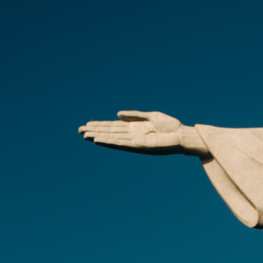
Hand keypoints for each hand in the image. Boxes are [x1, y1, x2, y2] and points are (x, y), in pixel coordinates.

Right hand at [78, 111, 207, 156]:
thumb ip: (134, 115)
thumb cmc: (171, 126)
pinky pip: (121, 144)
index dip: (101, 125)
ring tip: (84, 135)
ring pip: (112, 139)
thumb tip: (117, 114)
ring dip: (98, 137)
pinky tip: (99, 140)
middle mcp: (133, 136)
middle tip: (79, 130)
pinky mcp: (139, 147)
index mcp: (135, 128)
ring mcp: (135, 142)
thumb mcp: (150, 116)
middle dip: (95, 131)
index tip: (88, 124)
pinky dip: (109, 142)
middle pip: (110, 133)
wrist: (183, 136)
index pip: (114, 127)